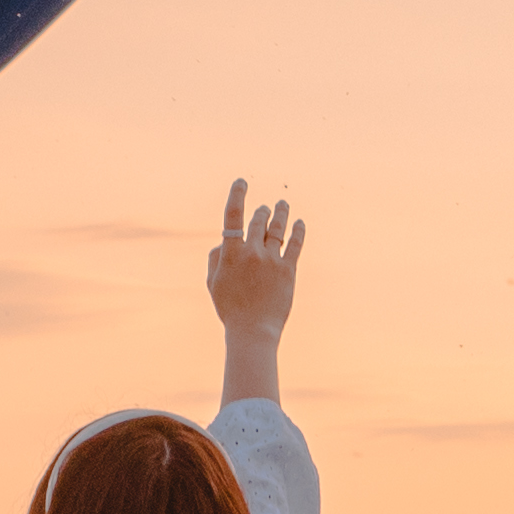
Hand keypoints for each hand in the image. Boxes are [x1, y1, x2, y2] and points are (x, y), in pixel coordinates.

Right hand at [207, 179, 304, 389]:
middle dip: (261, 211)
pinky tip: (300, 222)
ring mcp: (271, 260)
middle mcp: (252, 252)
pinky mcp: (288, 270)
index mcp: (230, 254)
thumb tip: (224, 241)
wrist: (253, 331)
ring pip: (277, 228)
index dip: (237, 195)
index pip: (233, 216)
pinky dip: (298, 230)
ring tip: (283, 204)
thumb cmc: (230, 309)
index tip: (242, 182)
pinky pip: (295, 244)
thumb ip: (215, 258)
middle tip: (264, 208)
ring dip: (280, 213)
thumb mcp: (213, 283)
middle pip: (258, 221)